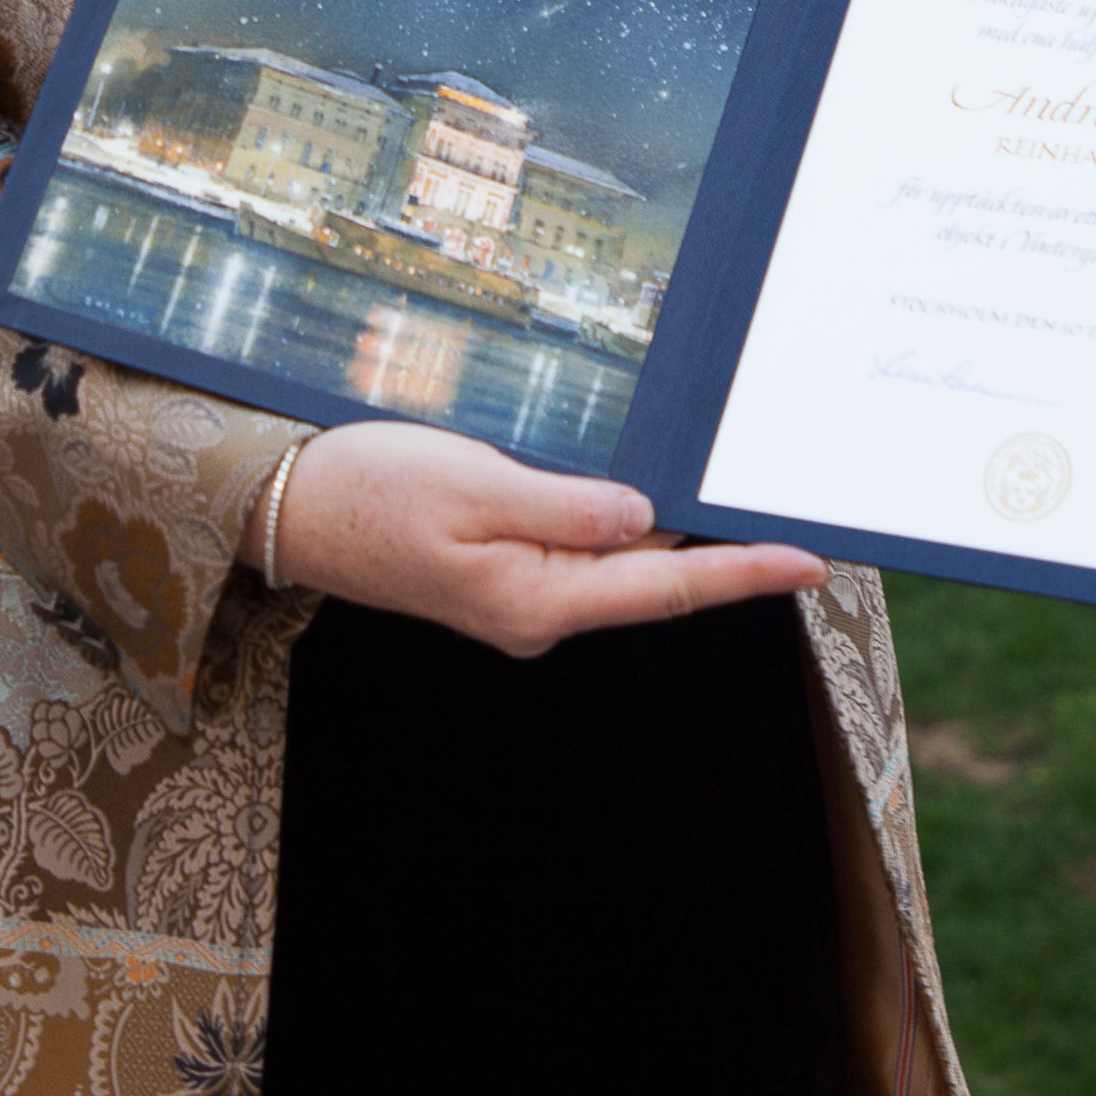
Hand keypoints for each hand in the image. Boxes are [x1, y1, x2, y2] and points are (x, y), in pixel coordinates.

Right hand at [257, 419, 827, 656]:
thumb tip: (644, 513)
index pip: (665, 587)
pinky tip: (646, 489)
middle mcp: (538, 612)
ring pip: (618, 561)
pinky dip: (621, 521)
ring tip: (735, 495)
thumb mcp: (470, 483)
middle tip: (794, 515)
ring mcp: (520, 597)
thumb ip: (563, 503)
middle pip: (653, 579)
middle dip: (723, 549)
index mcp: (536, 599)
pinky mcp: (501, 572)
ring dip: (672, 530)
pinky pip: (580, 549)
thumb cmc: (368, 491)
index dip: (743, 574)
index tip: (810, 562)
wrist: (285, 509)